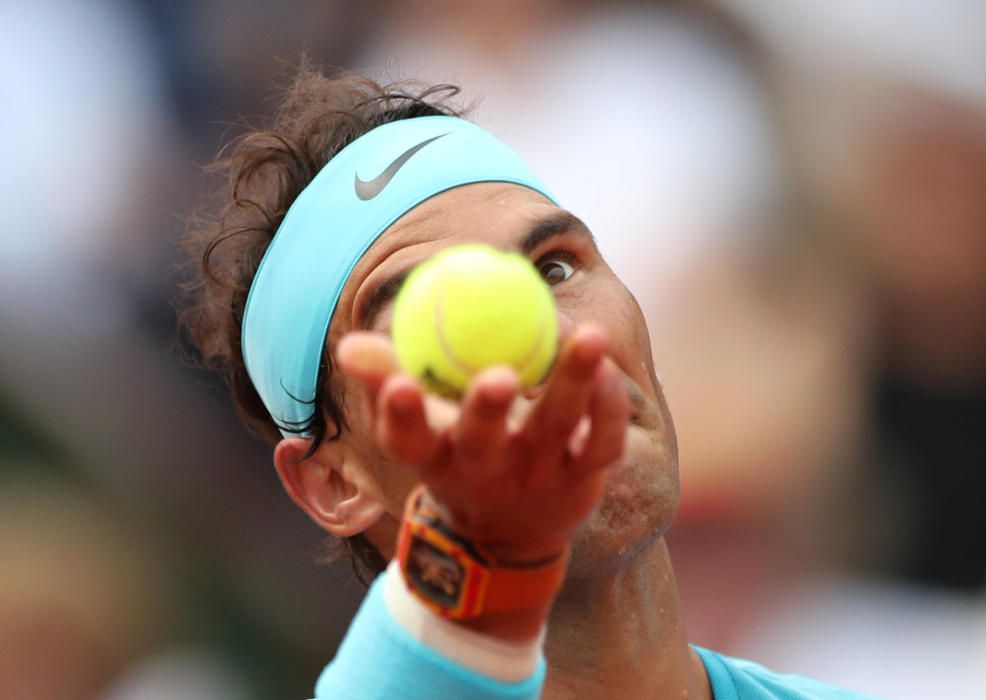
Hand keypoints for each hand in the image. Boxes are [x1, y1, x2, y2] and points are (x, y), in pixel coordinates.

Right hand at [336, 324, 630, 563]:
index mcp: (438, 458)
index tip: (397, 383)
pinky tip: (605, 365)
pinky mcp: (583, 478)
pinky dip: (609, 405)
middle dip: (485, 411)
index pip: (410, 440)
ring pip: (556, 428)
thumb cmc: (459, 459)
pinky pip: (603, 440)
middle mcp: (486, 471)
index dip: (401, 415)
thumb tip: (350, 345)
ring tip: (590, 337)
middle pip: (482, 442)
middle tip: (496, 375)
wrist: (513, 535)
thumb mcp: (421, 433)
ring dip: (574, 383)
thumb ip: (389, 383)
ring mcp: (538, 476)